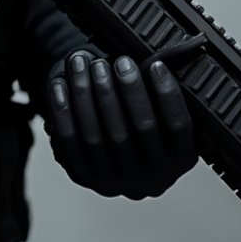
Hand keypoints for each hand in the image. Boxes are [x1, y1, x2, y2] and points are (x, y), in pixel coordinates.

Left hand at [44, 49, 196, 198]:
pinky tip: (61, 84)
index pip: (178, 126)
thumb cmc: (143, 127)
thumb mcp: (163, 119)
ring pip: (99, 134)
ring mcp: (116, 181)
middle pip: (141, 128)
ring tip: (84, 62)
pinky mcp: (85, 176)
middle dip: (129, 88)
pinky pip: (69, 141)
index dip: (167, 94)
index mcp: (179, 161)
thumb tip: (153, 60)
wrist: (118, 162)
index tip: (155, 64)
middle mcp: (151, 179)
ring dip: (89, 92)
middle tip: (120, 60)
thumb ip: (160, 95)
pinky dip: (63, 110)